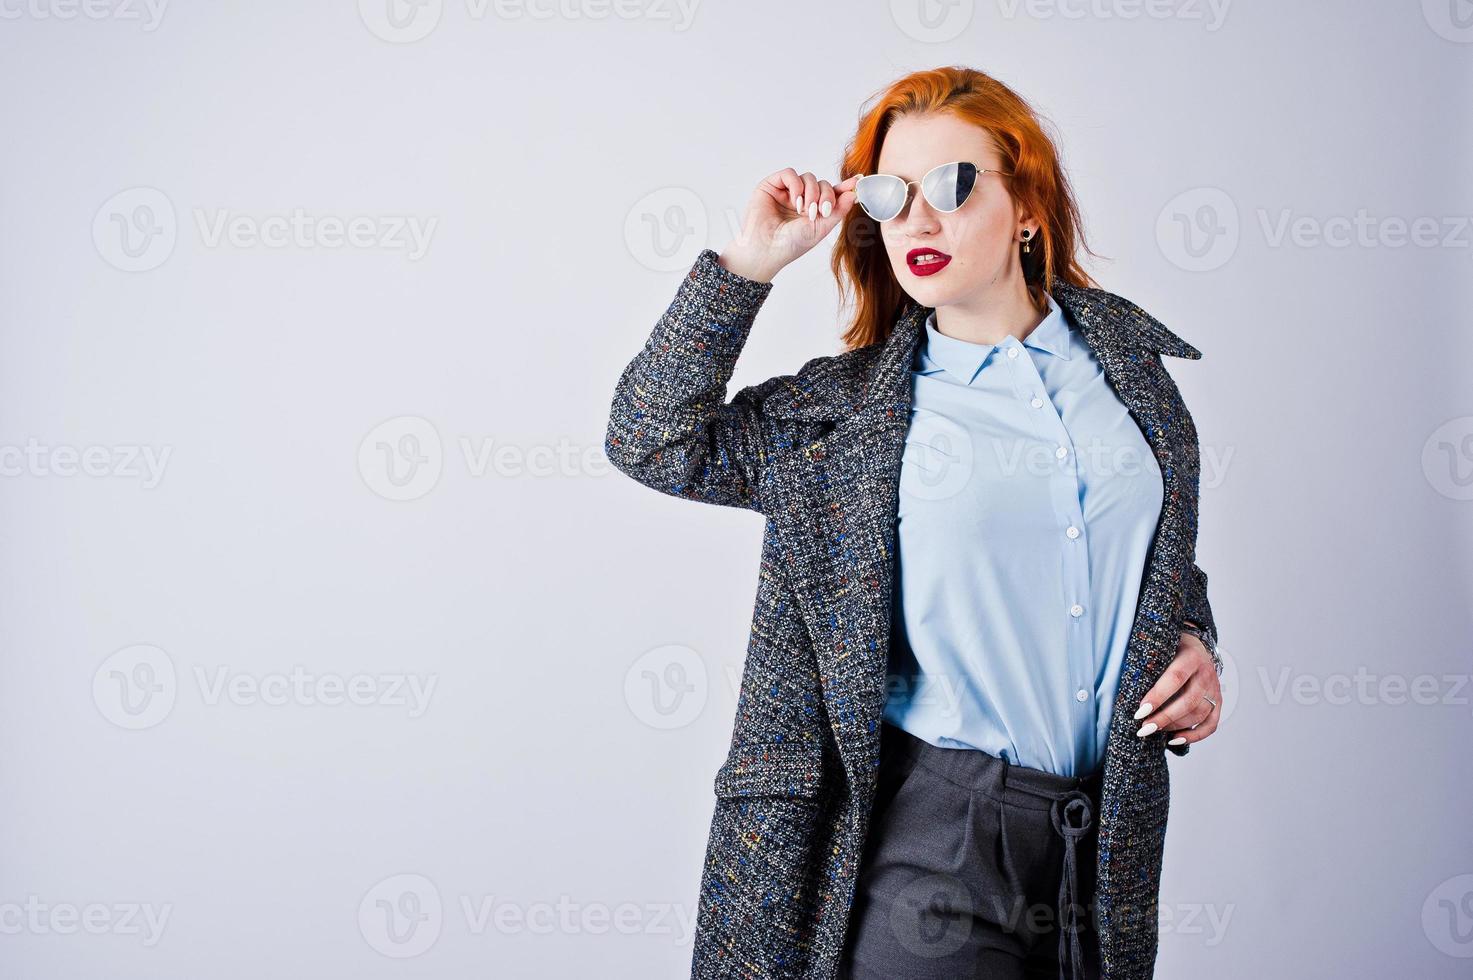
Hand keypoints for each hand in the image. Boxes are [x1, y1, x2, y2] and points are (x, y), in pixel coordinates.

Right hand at [718, 167, 859, 282]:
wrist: (766, 250)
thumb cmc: (790, 245)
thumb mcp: (820, 228)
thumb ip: (838, 210)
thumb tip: (853, 192)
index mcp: (813, 211)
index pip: (831, 194)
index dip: (844, 187)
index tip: (858, 181)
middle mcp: (801, 200)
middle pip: (822, 184)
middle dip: (826, 195)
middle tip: (821, 211)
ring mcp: (786, 192)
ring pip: (808, 177)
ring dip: (811, 192)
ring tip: (804, 211)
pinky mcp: (771, 186)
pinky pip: (789, 174)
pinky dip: (796, 185)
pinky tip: (795, 201)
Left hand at [1131, 631, 1221, 747]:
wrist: (1198, 646)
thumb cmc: (1173, 647)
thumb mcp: (1162, 647)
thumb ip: (1150, 661)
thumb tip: (1124, 682)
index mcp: (1191, 657)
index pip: (1175, 678)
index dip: (1157, 697)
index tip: (1139, 712)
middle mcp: (1206, 674)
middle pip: (1188, 702)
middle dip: (1164, 718)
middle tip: (1143, 728)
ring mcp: (1214, 689)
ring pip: (1198, 714)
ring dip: (1174, 726)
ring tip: (1153, 730)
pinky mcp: (1218, 702)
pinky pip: (1210, 724)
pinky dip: (1194, 736)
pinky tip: (1174, 739)